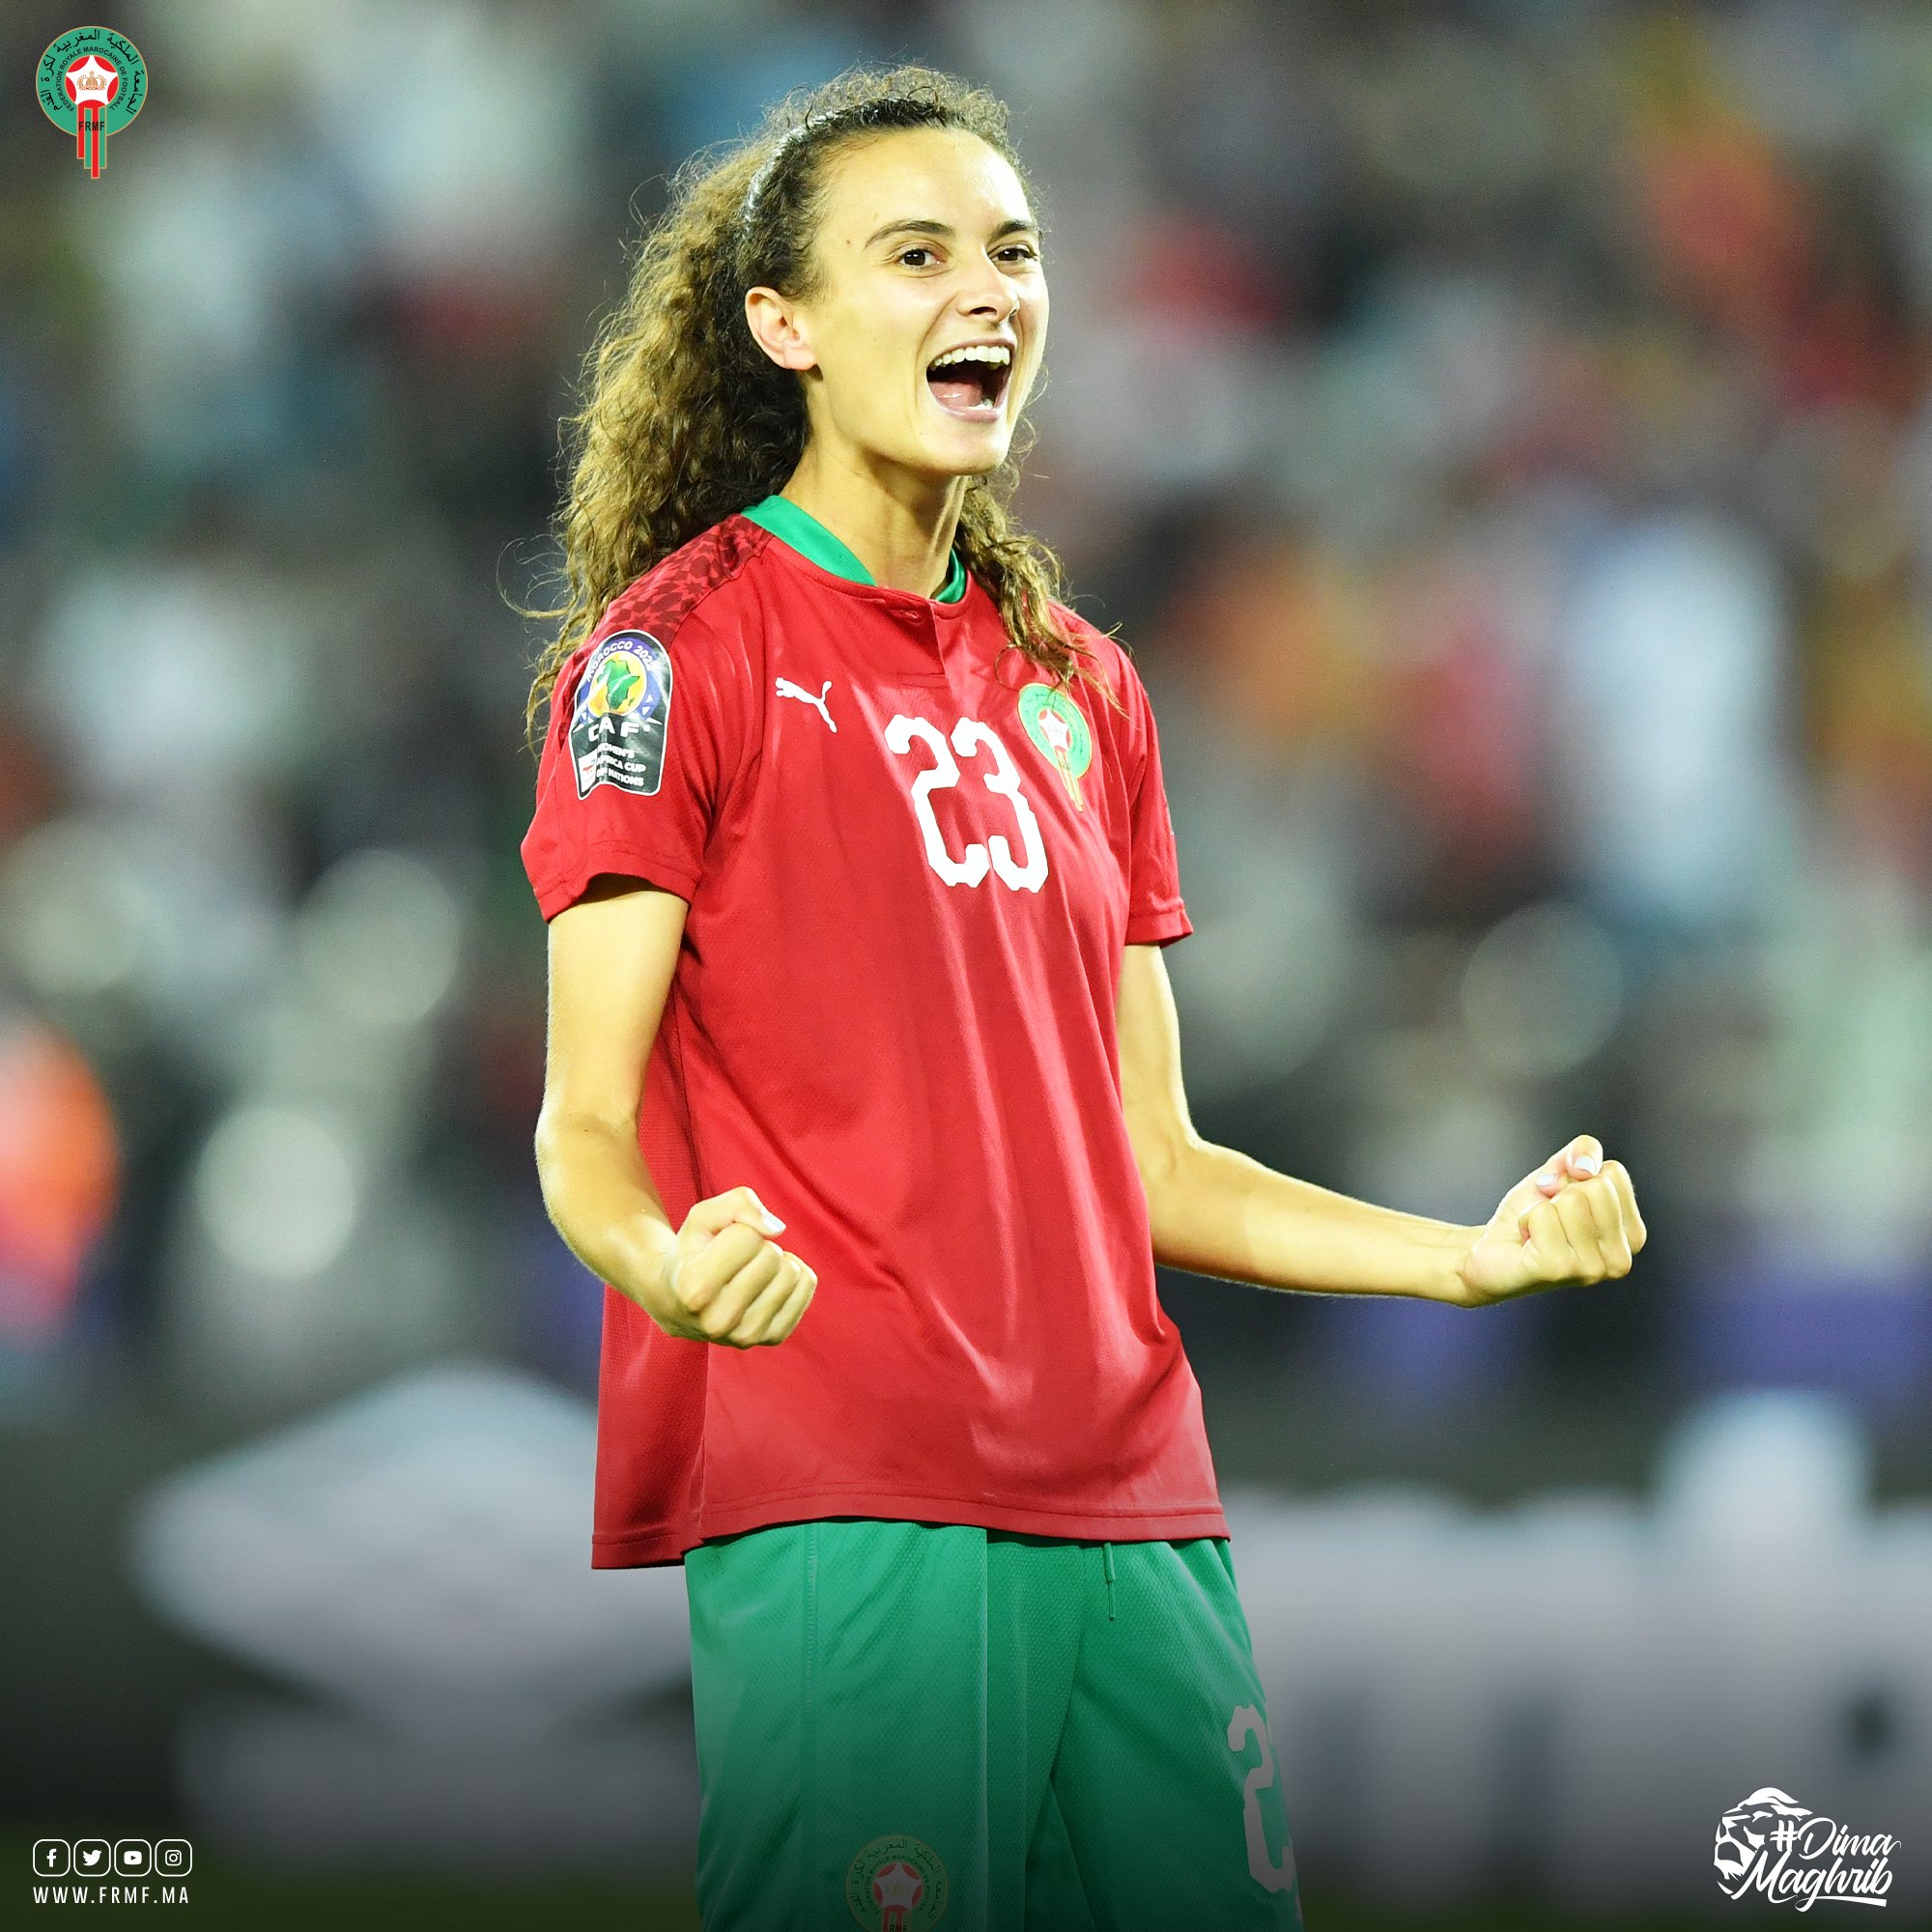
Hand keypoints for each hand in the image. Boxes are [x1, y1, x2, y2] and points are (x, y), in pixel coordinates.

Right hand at [645, 1186, 817, 1346]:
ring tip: (749, 1272)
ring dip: (775, 1261)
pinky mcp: (772, 1338)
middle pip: (772, 1256)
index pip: (747, 1238)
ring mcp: (747, 1336)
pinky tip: (767, 1282)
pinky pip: (806, 1286)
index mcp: (694, 1290)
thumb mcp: (702, 1217)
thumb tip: (777, 1229)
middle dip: (758, 1246)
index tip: (718, 1245)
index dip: (737, 1230)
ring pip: (792, 1272)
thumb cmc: (692, 1252)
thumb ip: (738, 1203)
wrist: (678, 1302)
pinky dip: (792, 1275)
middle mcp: (719, 1321)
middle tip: (735, 1260)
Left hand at [1455, 1136, 1645, 1306]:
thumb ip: (1584, 1152)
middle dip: (1561, 1193)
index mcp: (1633, 1234)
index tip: (1563, 1201)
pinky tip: (1527, 1242)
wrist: (1492, 1250)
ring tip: (1537, 1232)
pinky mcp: (1559, 1271)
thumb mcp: (1562, 1172)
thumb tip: (1585, 1167)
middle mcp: (1621, 1259)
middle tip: (1548, 1218)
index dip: (1578, 1177)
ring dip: (1541, 1208)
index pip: (1614, 1173)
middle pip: (1595, 1186)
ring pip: (1570, 1200)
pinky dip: (1525, 1219)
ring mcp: (1592, 1270)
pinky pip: (1541, 1215)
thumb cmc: (1533, 1214)